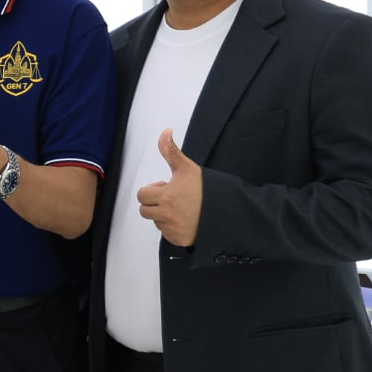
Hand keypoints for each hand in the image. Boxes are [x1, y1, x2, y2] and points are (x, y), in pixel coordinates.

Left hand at [137, 129, 202, 248]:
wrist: (229, 211)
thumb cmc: (207, 189)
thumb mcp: (188, 168)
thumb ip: (171, 151)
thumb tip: (165, 131)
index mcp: (166, 196)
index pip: (142, 194)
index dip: (153, 189)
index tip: (167, 187)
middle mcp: (166, 215)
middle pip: (145, 210)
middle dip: (155, 203)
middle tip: (173, 198)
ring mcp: (172, 229)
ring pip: (156, 221)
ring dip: (163, 215)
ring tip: (182, 209)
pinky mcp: (178, 240)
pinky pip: (166, 234)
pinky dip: (172, 228)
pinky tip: (187, 220)